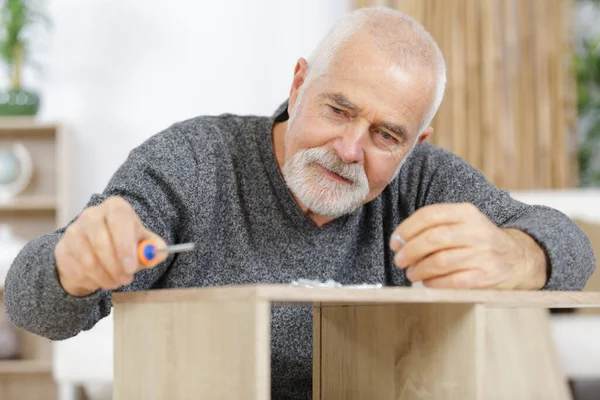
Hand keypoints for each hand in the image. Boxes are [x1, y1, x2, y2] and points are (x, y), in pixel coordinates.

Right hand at [54, 196, 167, 296]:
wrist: (97, 252)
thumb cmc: (125, 245)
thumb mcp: (144, 244)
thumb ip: (155, 248)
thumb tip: (157, 252)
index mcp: (116, 208)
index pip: (120, 221)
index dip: (125, 246)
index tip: (131, 267)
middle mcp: (92, 214)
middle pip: (101, 241)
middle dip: (116, 266)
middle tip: (126, 279)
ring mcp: (74, 230)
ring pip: (88, 260)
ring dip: (105, 276)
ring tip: (116, 280)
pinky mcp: (63, 248)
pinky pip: (77, 269)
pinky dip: (92, 280)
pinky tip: (100, 278)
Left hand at [389, 203, 546, 289]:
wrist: (518, 259)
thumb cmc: (478, 241)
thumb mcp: (462, 223)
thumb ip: (434, 227)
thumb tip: (400, 241)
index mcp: (466, 212)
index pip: (430, 215)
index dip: (407, 229)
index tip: (396, 241)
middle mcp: (476, 230)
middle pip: (433, 238)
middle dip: (410, 251)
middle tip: (399, 260)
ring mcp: (483, 254)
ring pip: (440, 261)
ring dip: (419, 269)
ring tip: (411, 273)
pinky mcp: (486, 276)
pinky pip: (452, 281)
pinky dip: (434, 283)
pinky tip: (427, 283)